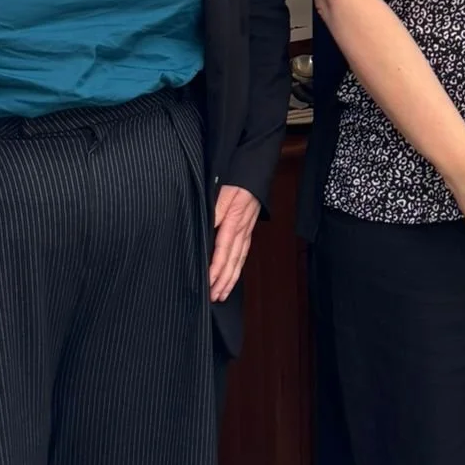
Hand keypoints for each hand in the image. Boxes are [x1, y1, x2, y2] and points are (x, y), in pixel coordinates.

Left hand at [209, 186, 261, 301]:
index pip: (223, 250)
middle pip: (233, 260)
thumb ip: (215, 210)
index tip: (209, 283)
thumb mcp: (223, 189)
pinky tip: (233, 274)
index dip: (216, 268)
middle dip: (224, 280)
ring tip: (222, 293)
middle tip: (214, 297)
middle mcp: (242, 228)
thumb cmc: (238, 176)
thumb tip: (208, 228)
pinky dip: (238, 266)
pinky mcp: (248, 227)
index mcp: (234, 220)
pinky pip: (244, 251)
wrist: (256, 167)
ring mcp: (247, 229)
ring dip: (231, 278)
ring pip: (240, 258)